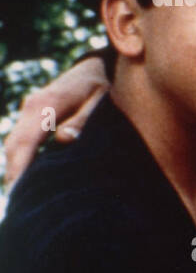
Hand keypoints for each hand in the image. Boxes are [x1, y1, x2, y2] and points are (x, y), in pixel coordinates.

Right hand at [3, 57, 108, 188]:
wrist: (98, 67)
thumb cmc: (104, 85)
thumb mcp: (102, 100)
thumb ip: (84, 120)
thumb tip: (63, 140)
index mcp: (47, 104)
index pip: (25, 142)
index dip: (19, 169)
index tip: (18, 192)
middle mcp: (32, 107)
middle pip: (14, 146)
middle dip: (14, 174)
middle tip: (19, 205)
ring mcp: (30, 111)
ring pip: (14, 144)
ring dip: (16, 168)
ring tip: (22, 198)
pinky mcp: (34, 116)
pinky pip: (22, 140)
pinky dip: (21, 159)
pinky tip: (28, 179)